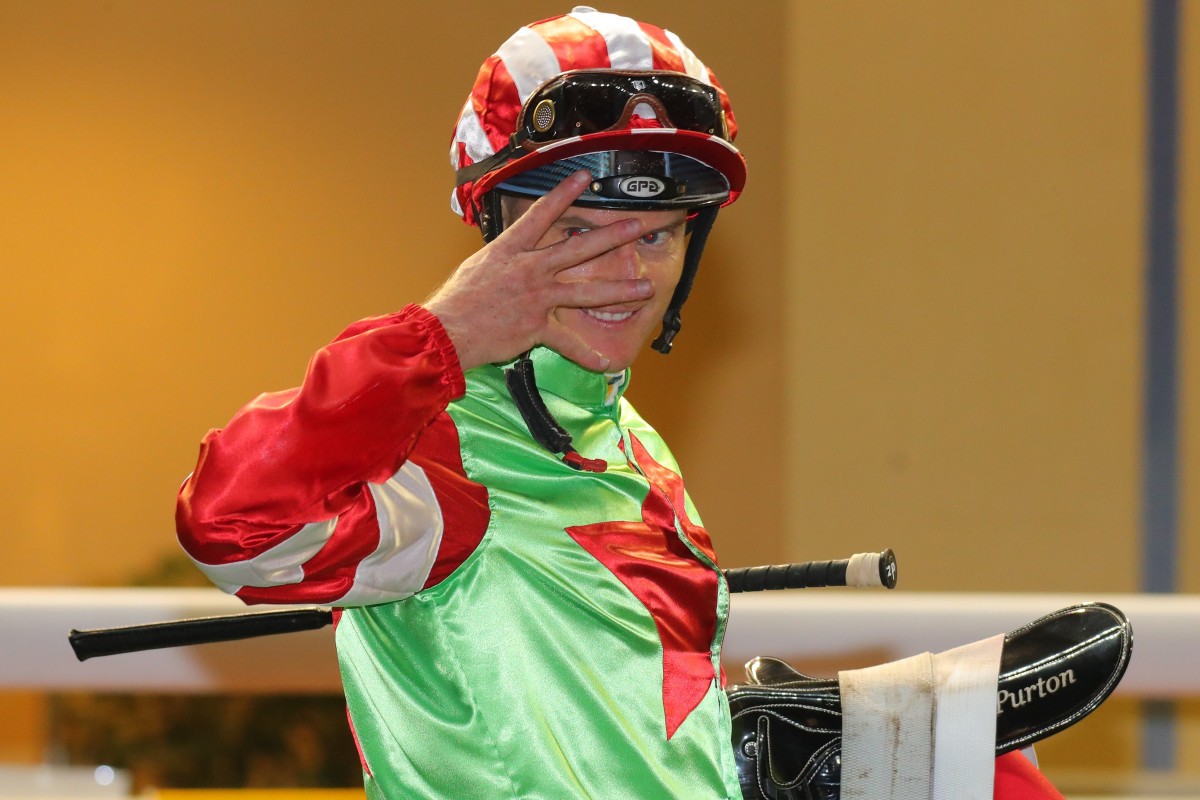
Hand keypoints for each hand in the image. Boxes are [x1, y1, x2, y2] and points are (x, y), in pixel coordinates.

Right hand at [425, 171, 653, 371]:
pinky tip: (606, 361)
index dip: (564, 193)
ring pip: (586, 292)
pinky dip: (586, 354)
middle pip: (578, 248)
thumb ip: (505, 257)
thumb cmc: (457, 300)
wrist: (447, 330)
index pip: (542, 214)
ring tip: (646, 288)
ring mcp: (537, 298)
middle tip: (636, 226)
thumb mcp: (479, 265)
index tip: (585, 177)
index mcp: (511, 249)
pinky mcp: (537, 327)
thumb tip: (516, 252)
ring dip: (620, 290)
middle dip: (611, 235)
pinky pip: (567, 342)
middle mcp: (529, 269)